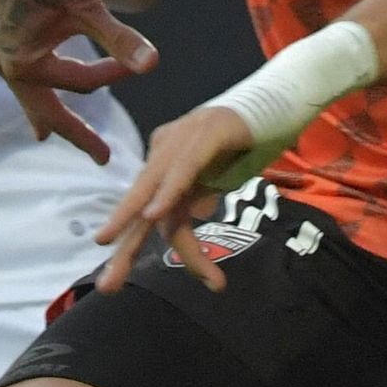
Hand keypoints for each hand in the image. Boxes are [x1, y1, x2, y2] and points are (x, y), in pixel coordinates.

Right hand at [0, 0, 159, 162]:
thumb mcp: (88, 5)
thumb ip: (119, 40)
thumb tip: (153, 65)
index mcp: (25, 63)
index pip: (80, 84)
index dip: (113, 75)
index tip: (138, 64)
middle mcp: (3, 64)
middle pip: (44, 110)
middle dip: (74, 133)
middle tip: (103, 158)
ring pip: (27, 94)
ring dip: (44, 112)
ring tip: (47, 136)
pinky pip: (18, 75)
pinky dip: (31, 88)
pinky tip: (33, 89)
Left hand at [86, 104, 258, 292]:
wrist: (280, 100)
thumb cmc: (248, 142)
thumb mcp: (220, 182)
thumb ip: (199, 202)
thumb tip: (187, 233)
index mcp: (165, 165)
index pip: (149, 213)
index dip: (141, 248)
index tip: (133, 282)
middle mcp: (166, 151)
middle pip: (139, 202)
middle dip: (122, 245)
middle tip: (106, 286)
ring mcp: (184, 137)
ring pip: (152, 185)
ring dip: (132, 219)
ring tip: (111, 246)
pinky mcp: (208, 130)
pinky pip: (184, 166)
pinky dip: (169, 191)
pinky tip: (154, 213)